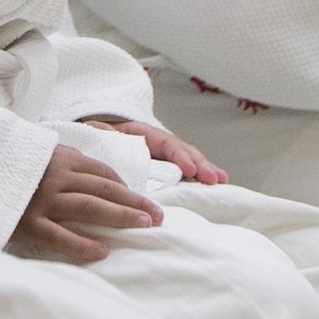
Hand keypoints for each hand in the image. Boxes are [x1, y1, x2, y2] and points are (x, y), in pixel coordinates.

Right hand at [7, 143, 160, 264]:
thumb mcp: (36, 154)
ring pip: (91, 208)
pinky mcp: (28, 223)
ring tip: (144, 226)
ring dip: (121, 216)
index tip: (140, 200)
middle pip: (105, 189)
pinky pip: (61, 237)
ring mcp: (42, 200)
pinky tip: (103, 252)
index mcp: (59, 158)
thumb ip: (62, 162)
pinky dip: (84, 245)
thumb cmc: (7, 167)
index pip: (102, 173)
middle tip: (159, 216)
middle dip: (135, 202)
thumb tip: (94, 177)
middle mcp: (55, 177)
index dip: (125, 187)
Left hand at [82, 116, 225, 185]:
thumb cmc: (99, 137)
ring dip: (206, 171)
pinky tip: (215, 187)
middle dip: (200, 164)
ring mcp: (165, 158)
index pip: (166, 143)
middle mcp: (159, 146)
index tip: (189, 169)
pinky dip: (200, 180)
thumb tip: (101, 133)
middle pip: (183, 152)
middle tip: (213, 179)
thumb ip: (100, 133)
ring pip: (189, 162)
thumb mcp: (97, 132)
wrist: (97, 140)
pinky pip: (185, 175)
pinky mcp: (165, 172)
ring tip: (221, 181)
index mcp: (144, 135)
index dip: (178, 156)